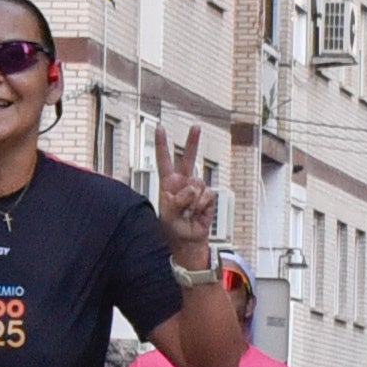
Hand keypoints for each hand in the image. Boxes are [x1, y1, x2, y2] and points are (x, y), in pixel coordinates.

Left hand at [152, 122, 215, 255]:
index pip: (164, 160)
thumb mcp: (167, 214)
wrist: (188, 239)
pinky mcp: (208, 197)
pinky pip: (206, 196)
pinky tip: (196, 214)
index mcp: (168, 183)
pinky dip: (201, 206)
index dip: (162, 144)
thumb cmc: (173, 227)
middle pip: (189, 158)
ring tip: (187, 212)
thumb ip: (176, 200)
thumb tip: (191, 190)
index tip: (159, 127)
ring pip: (198, 184)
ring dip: (192, 201)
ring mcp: (196, 189)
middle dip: (193, 142)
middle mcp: (183, 182)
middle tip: (196, 127)